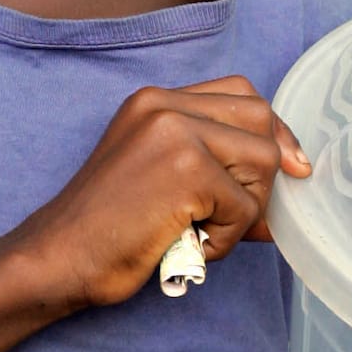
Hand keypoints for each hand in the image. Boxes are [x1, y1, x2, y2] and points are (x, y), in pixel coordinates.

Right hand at [18, 76, 309, 308]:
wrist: (59, 258)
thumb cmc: (108, 230)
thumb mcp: (163, 178)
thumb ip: (216, 164)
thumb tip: (292, 178)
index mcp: (156, 100)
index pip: (242, 93)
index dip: (272, 130)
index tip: (287, 166)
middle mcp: (166, 105)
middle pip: (261, 120)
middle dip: (266, 173)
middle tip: (241, 216)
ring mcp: (175, 133)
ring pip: (263, 161)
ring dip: (245, 210)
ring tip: (203, 234)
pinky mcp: (187, 171)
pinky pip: (244, 207)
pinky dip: (227, 239)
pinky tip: (190, 246)